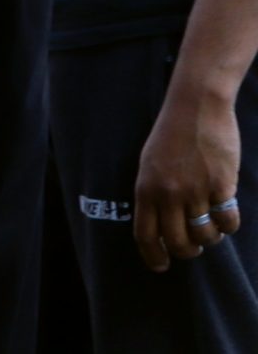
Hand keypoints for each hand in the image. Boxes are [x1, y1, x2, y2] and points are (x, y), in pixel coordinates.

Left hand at [136, 84, 242, 272]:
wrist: (196, 108)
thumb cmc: (172, 135)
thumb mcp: (150, 164)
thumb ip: (154, 193)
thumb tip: (160, 226)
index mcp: (145, 188)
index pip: (144, 234)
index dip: (153, 256)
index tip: (161, 267)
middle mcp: (168, 194)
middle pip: (178, 243)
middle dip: (188, 251)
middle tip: (194, 246)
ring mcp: (195, 191)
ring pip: (205, 235)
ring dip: (210, 238)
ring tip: (211, 226)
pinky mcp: (221, 186)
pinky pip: (228, 221)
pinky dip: (229, 224)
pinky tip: (226, 213)